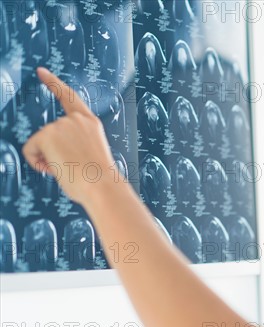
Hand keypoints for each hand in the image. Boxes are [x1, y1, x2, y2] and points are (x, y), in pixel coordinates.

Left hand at [22, 68, 117, 204]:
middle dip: (52, 153)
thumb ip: (73, 145)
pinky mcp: (47, 134)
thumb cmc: (98, 179)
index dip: (54, 83)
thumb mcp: (89, 154)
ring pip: (40, 144)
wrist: (102, 186)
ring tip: (67, 169)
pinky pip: (30, 150)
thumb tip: (50, 156)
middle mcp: (76, 120)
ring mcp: (61, 125)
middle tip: (70, 168)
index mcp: (90, 124)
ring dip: (47, 160)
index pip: (70, 97)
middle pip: (48, 134)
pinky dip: (36, 162)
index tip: (41, 71)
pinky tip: (53, 168)